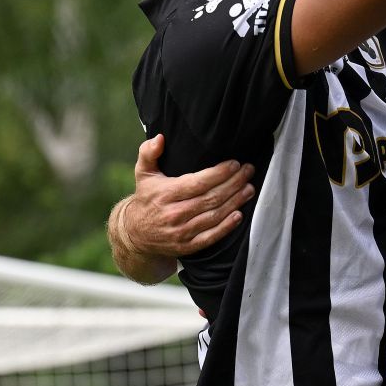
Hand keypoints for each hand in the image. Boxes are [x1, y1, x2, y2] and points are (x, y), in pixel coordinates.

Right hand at [123, 134, 254, 257]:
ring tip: (249, 189)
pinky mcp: (187, 246)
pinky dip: (227, 226)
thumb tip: (160, 138)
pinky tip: (239, 214)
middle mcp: (173, 213)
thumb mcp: (143, 173)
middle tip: (249, 172)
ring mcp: (181, 232)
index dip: (219, 173)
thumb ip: (148, 153)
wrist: (135, 234)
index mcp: (165, 194)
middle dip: (234, 184)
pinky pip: (211, 237)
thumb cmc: (146, 198)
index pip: (198, 182)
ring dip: (235, 202)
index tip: (235, 164)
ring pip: (214, 216)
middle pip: (211, 198)